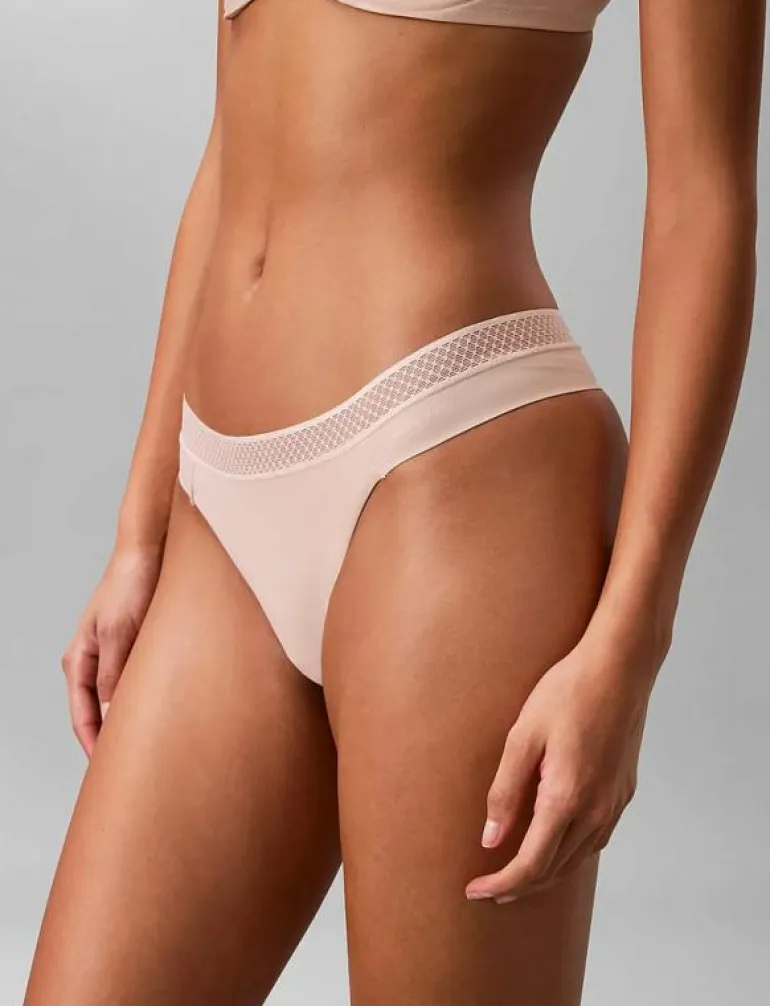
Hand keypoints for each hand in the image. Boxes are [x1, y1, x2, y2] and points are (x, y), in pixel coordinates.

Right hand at [61, 543, 162, 756]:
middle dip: (117, 739)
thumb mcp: (120, 630)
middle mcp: (95, 661)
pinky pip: (143, 682)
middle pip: (102, 713)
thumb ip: (115, 672)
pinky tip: (171, 711)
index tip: (113, 773)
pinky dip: (152, 698)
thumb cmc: (131, 583)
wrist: (153, 548)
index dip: (96, 747)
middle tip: (140, 766)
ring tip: (158, 744)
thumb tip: (114, 715)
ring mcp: (118, 654)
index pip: (83, 717)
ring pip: (124, 699)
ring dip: (137, 719)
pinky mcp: (140, 646)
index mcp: (80, 659)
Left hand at [465, 632, 657, 902]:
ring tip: (514, 872)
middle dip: (518, 886)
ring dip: (544, 873)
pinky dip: (569, 854)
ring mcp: (614, 805)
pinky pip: (594, 840)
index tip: (473, 891)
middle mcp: (595, 811)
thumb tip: (491, 839)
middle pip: (554, 870)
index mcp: (566, 799)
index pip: (531, 865)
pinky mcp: (622, 793)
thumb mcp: (523, 736)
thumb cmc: (567, 692)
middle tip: (487, 889)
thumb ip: (506, 791)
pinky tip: (553, 844)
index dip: (501, 884)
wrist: (619, 668)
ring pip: (576, 860)